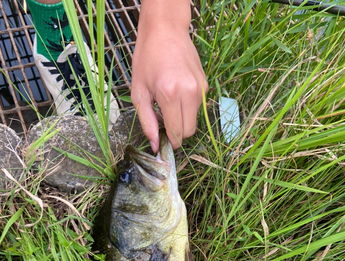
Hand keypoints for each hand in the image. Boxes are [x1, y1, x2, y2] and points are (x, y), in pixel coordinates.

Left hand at [131, 0, 207, 151]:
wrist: (165, 30)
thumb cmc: (147, 58)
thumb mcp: (139, 92)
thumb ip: (147, 121)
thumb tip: (155, 145)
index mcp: (170, 94)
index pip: (177, 133)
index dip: (169, 141)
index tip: (161, 139)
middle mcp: (189, 92)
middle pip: (189, 131)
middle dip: (177, 133)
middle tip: (162, 121)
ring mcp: (200, 88)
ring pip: (194, 120)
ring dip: (182, 120)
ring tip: (168, 104)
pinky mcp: (205, 84)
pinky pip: (198, 107)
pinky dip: (187, 108)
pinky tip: (176, 94)